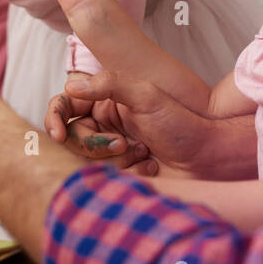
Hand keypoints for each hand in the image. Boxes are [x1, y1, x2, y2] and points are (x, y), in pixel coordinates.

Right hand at [63, 71, 217, 175]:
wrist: (207, 159)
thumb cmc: (180, 123)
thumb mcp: (145, 95)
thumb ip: (108, 84)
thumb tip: (71, 87)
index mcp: (105, 103)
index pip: (65, 106)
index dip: (55, 117)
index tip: (58, 133)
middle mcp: (104, 126)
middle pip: (72, 138)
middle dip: (94, 144)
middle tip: (122, 144)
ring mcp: (111, 152)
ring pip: (85, 161)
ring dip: (114, 160)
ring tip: (143, 153)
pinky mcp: (120, 174)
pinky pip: (104, 178)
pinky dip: (126, 173)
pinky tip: (149, 167)